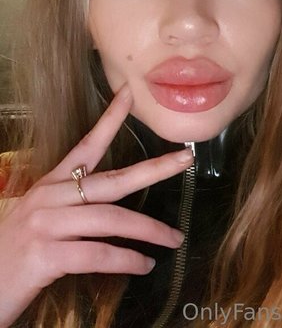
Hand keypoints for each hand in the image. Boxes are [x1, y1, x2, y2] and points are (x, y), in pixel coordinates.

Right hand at [0, 85, 193, 326]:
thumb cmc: (13, 253)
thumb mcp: (42, 219)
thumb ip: (72, 208)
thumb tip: (111, 209)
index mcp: (51, 185)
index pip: (86, 145)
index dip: (109, 120)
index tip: (129, 96)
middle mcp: (50, 197)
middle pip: (112, 180)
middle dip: (154, 169)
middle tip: (185, 160)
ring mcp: (47, 225)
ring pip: (111, 219)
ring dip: (149, 230)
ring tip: (174, 239)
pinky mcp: (45, 256)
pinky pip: (97, 254)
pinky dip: (126, 260)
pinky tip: (144, 265)